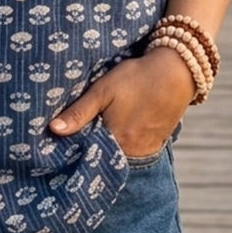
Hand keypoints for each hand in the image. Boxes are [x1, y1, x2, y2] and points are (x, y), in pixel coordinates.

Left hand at [48, 47, 195, 158]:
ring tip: (91, 140)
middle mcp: (131, 152)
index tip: (59, 149)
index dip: (73, 153)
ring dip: (105, 152)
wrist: (177, 72)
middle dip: (89, 154)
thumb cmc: (136, 78)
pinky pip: (133, 154)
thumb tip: (53, 130)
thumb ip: (79, 112)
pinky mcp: (156, 145)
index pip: (87, 157)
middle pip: (103, 160)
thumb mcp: (103, 90)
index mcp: (115, 140)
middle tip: (73, 143)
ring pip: (118, 158)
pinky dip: (122, 149)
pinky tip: (114, 137)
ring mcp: (146, 151)